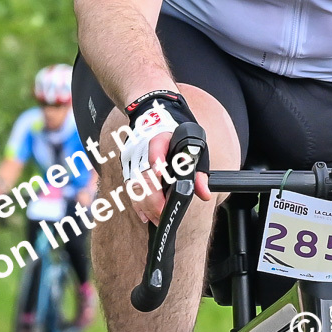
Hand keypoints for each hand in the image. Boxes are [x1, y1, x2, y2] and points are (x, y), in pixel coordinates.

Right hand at [122, 91, 210, 225]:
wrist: (152, 113)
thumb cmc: (175, 132)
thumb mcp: (192, 146)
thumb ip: (198, 171)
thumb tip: (204, 193)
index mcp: (160, 136)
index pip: (155, 146)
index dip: (157, 160)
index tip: (161, 174)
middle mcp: (142, 148)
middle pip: (144, 174)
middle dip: (153, 197)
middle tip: (164, 213)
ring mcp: (133, 158)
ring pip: (135, 184)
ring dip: (146, 204)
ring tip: (157, 219)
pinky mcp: (128, 166)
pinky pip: (131, 188)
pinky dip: (138, 204)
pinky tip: (145, 216)